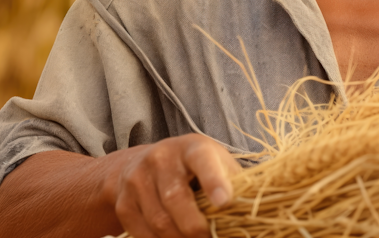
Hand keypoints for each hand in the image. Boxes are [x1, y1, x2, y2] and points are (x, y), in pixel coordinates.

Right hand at [105, 134, 241, 237]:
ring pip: (159, 222)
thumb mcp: (215, 162)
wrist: (141, 164)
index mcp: (192, 148)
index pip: (203, 161)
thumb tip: (254, 210)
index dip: (214, 181)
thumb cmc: (192, 167)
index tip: (225, 202)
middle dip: (195, 228)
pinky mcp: (124, 203)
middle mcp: (161, 159)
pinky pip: (142, 233)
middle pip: (176, 199)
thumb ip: (234, 181)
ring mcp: (138, 180)